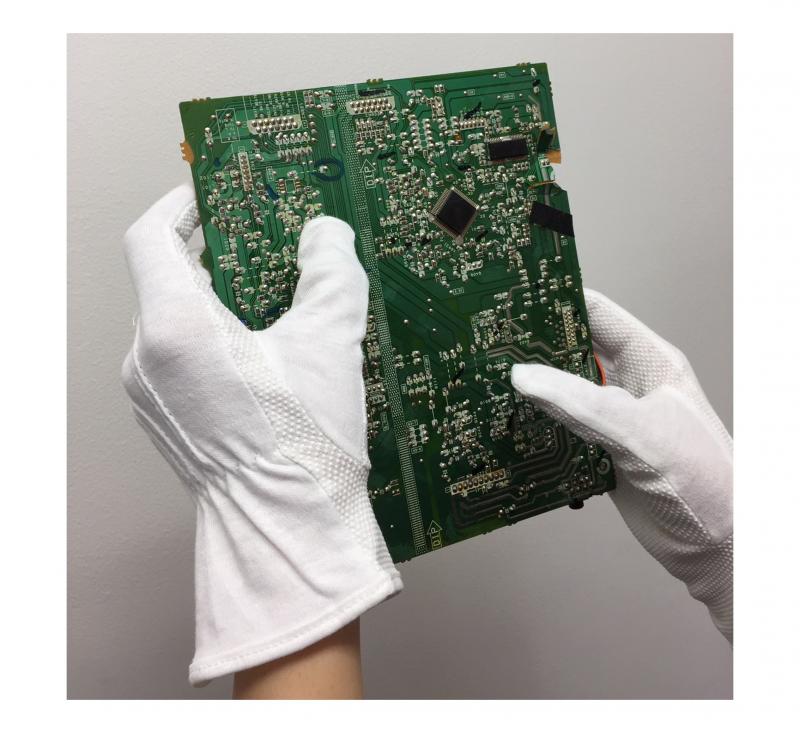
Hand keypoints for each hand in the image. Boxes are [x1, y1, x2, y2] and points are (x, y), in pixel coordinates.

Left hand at [121, 184, 401, 685]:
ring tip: (277, 301)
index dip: (182, 204)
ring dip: (221, 300)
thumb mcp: (330, 343)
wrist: (286, 528)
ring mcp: (152, 394)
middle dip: (218, 255)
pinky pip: (182, 358)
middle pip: (169, 278)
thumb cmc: (301, 444)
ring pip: (178, 321)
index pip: (152, 236)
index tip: (216, 194)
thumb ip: (330, 273)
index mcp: (176, 328)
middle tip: (269, 244)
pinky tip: (266, 352)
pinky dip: (216, 339)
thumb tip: (326, 235)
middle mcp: (147, 358)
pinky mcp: (168, 419)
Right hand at [511, 289, 731, 641]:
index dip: (556, 302)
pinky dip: (538, 433)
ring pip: (562, 395)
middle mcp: (630, 386)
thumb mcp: (643, 433)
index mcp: (650, 362)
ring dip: (533, 395)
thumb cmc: (707, 484)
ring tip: (492, 386)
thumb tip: (526, 377)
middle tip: (490, 346)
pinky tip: (516, 433)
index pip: (597, 314)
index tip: (514, 299)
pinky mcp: (601, 453)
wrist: (719, 546)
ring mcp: (614, 421)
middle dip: (534, 350)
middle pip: (571, 353)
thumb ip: (583, 403)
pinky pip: (561, 433)